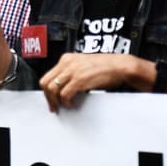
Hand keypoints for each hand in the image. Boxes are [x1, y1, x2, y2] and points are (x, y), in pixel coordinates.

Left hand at [39, 53, 155, 111]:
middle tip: (53, 106)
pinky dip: (65, 102)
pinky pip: (64, 94)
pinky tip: (71, 104)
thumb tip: (62, 87)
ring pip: (52, 89)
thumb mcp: (83, 65)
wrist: (121, 66)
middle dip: (48, 97)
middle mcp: (67, 63)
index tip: (50, 99)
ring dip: (55, 101)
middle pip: (46, 82)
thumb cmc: (106, 67)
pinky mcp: (80, 80)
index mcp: (66, 59)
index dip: (46, 90)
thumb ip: (71, 72)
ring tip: (62, 106)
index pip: (47, 75)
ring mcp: (73, 71)